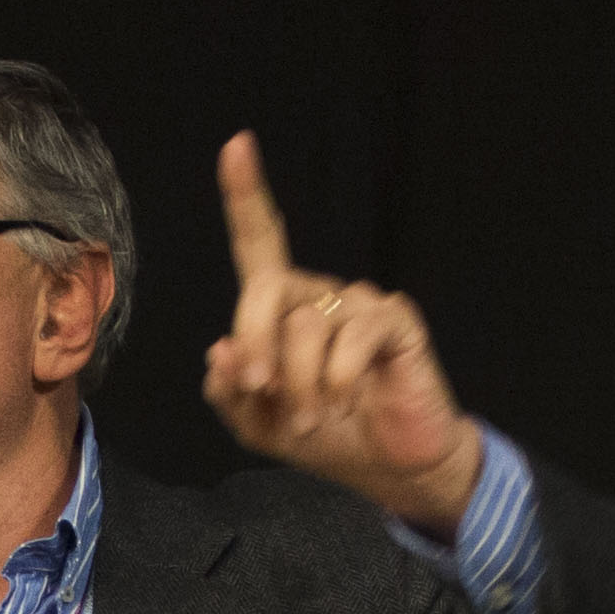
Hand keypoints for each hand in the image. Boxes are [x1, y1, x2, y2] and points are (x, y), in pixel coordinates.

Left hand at [200, 132, 478, 529]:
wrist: (390, 468)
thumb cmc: (327, 437)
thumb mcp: (260, 426)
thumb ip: (231, 392)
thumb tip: (221, 352)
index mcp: (283, 311)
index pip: (260, 244)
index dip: (246, 195)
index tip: (237, 145)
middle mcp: (318, 295)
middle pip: (266, 287)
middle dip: (254, 343)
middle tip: (262, 391)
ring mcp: (358, 303)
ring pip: (304, 326)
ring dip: (299, 386)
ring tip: (312, 419)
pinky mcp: (393, 319)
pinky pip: (350, 339)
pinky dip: (336, 381)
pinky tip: (345, 404)